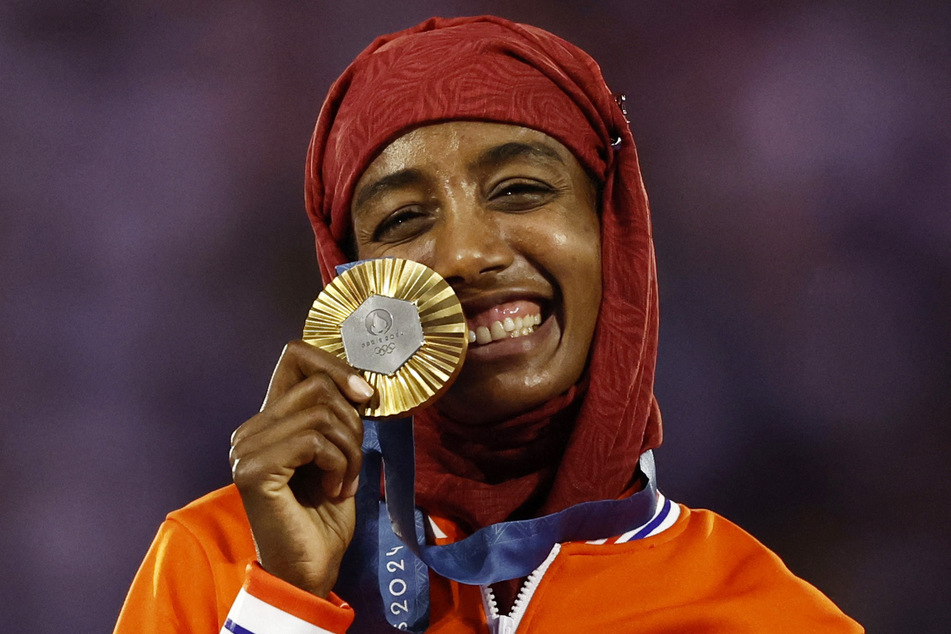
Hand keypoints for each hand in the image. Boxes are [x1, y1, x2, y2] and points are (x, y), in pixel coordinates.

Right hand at [230, 340, 373, 596]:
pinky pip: (315, 442)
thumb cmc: (324, 515)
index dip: (336, 366)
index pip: (295, 356)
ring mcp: (247, 449)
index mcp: (268, 420)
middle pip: (318, 385)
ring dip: (350, 450)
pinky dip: (340, 466)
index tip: (365, 395)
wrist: (310, 568)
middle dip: (352, 423)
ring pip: (321, 413)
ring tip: (343, 482)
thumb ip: (338, 416)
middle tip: (352, 463)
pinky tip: (333, 492)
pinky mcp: (255, 470)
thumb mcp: (339, 453)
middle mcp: (250, 429)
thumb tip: (360, 384)